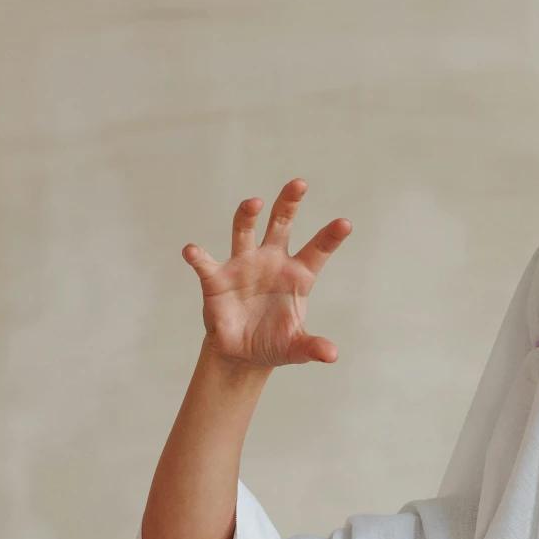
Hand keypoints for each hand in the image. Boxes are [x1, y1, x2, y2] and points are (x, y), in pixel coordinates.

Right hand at [183, 179, 352, 371]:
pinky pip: (205, 263)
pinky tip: (192, 252)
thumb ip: (313, 348)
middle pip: (281, 224)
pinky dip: (197, 257)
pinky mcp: (217, 279)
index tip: (345, 224)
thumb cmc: (274, 343)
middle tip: (300, 184)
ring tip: (254, 203)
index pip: (317, 251)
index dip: (331, 237)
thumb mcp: (297, 349)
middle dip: (289, 203)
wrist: (243, 354)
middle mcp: (271, 261)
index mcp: (297, 275)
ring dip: (247, 215)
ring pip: (244, 231)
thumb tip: (331, 355)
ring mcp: (243, 265)